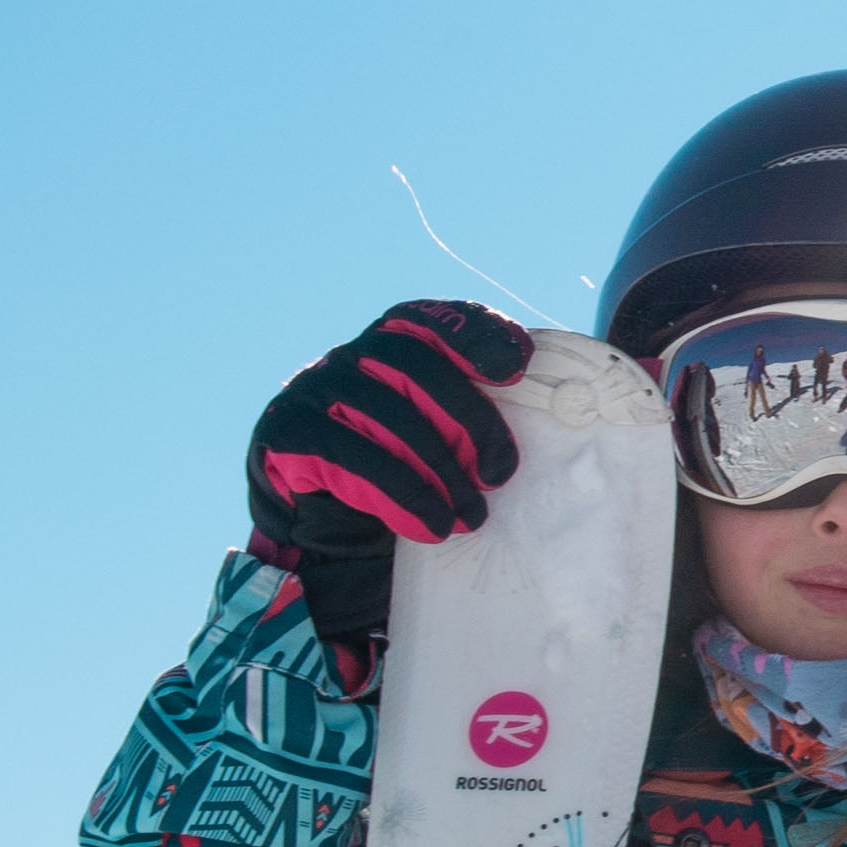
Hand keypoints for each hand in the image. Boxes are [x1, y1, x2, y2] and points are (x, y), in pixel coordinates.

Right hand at [243, 301, 530, 643]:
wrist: (315, 526)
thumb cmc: (394, 475)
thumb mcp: (434, 438)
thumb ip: (471, 416)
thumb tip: (561, 414)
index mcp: (388, 345)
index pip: (432, 320)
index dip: (475, 333)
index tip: (517, 366)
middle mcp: (349, 357)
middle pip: (415, 366)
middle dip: (468, 420)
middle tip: (499, 475)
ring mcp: (312, 390)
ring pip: (385, 414)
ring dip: (436, 470)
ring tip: (470, 517)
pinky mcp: (285, 434)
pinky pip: (348, 457)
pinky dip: (398, 495)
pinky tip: (431, 525)